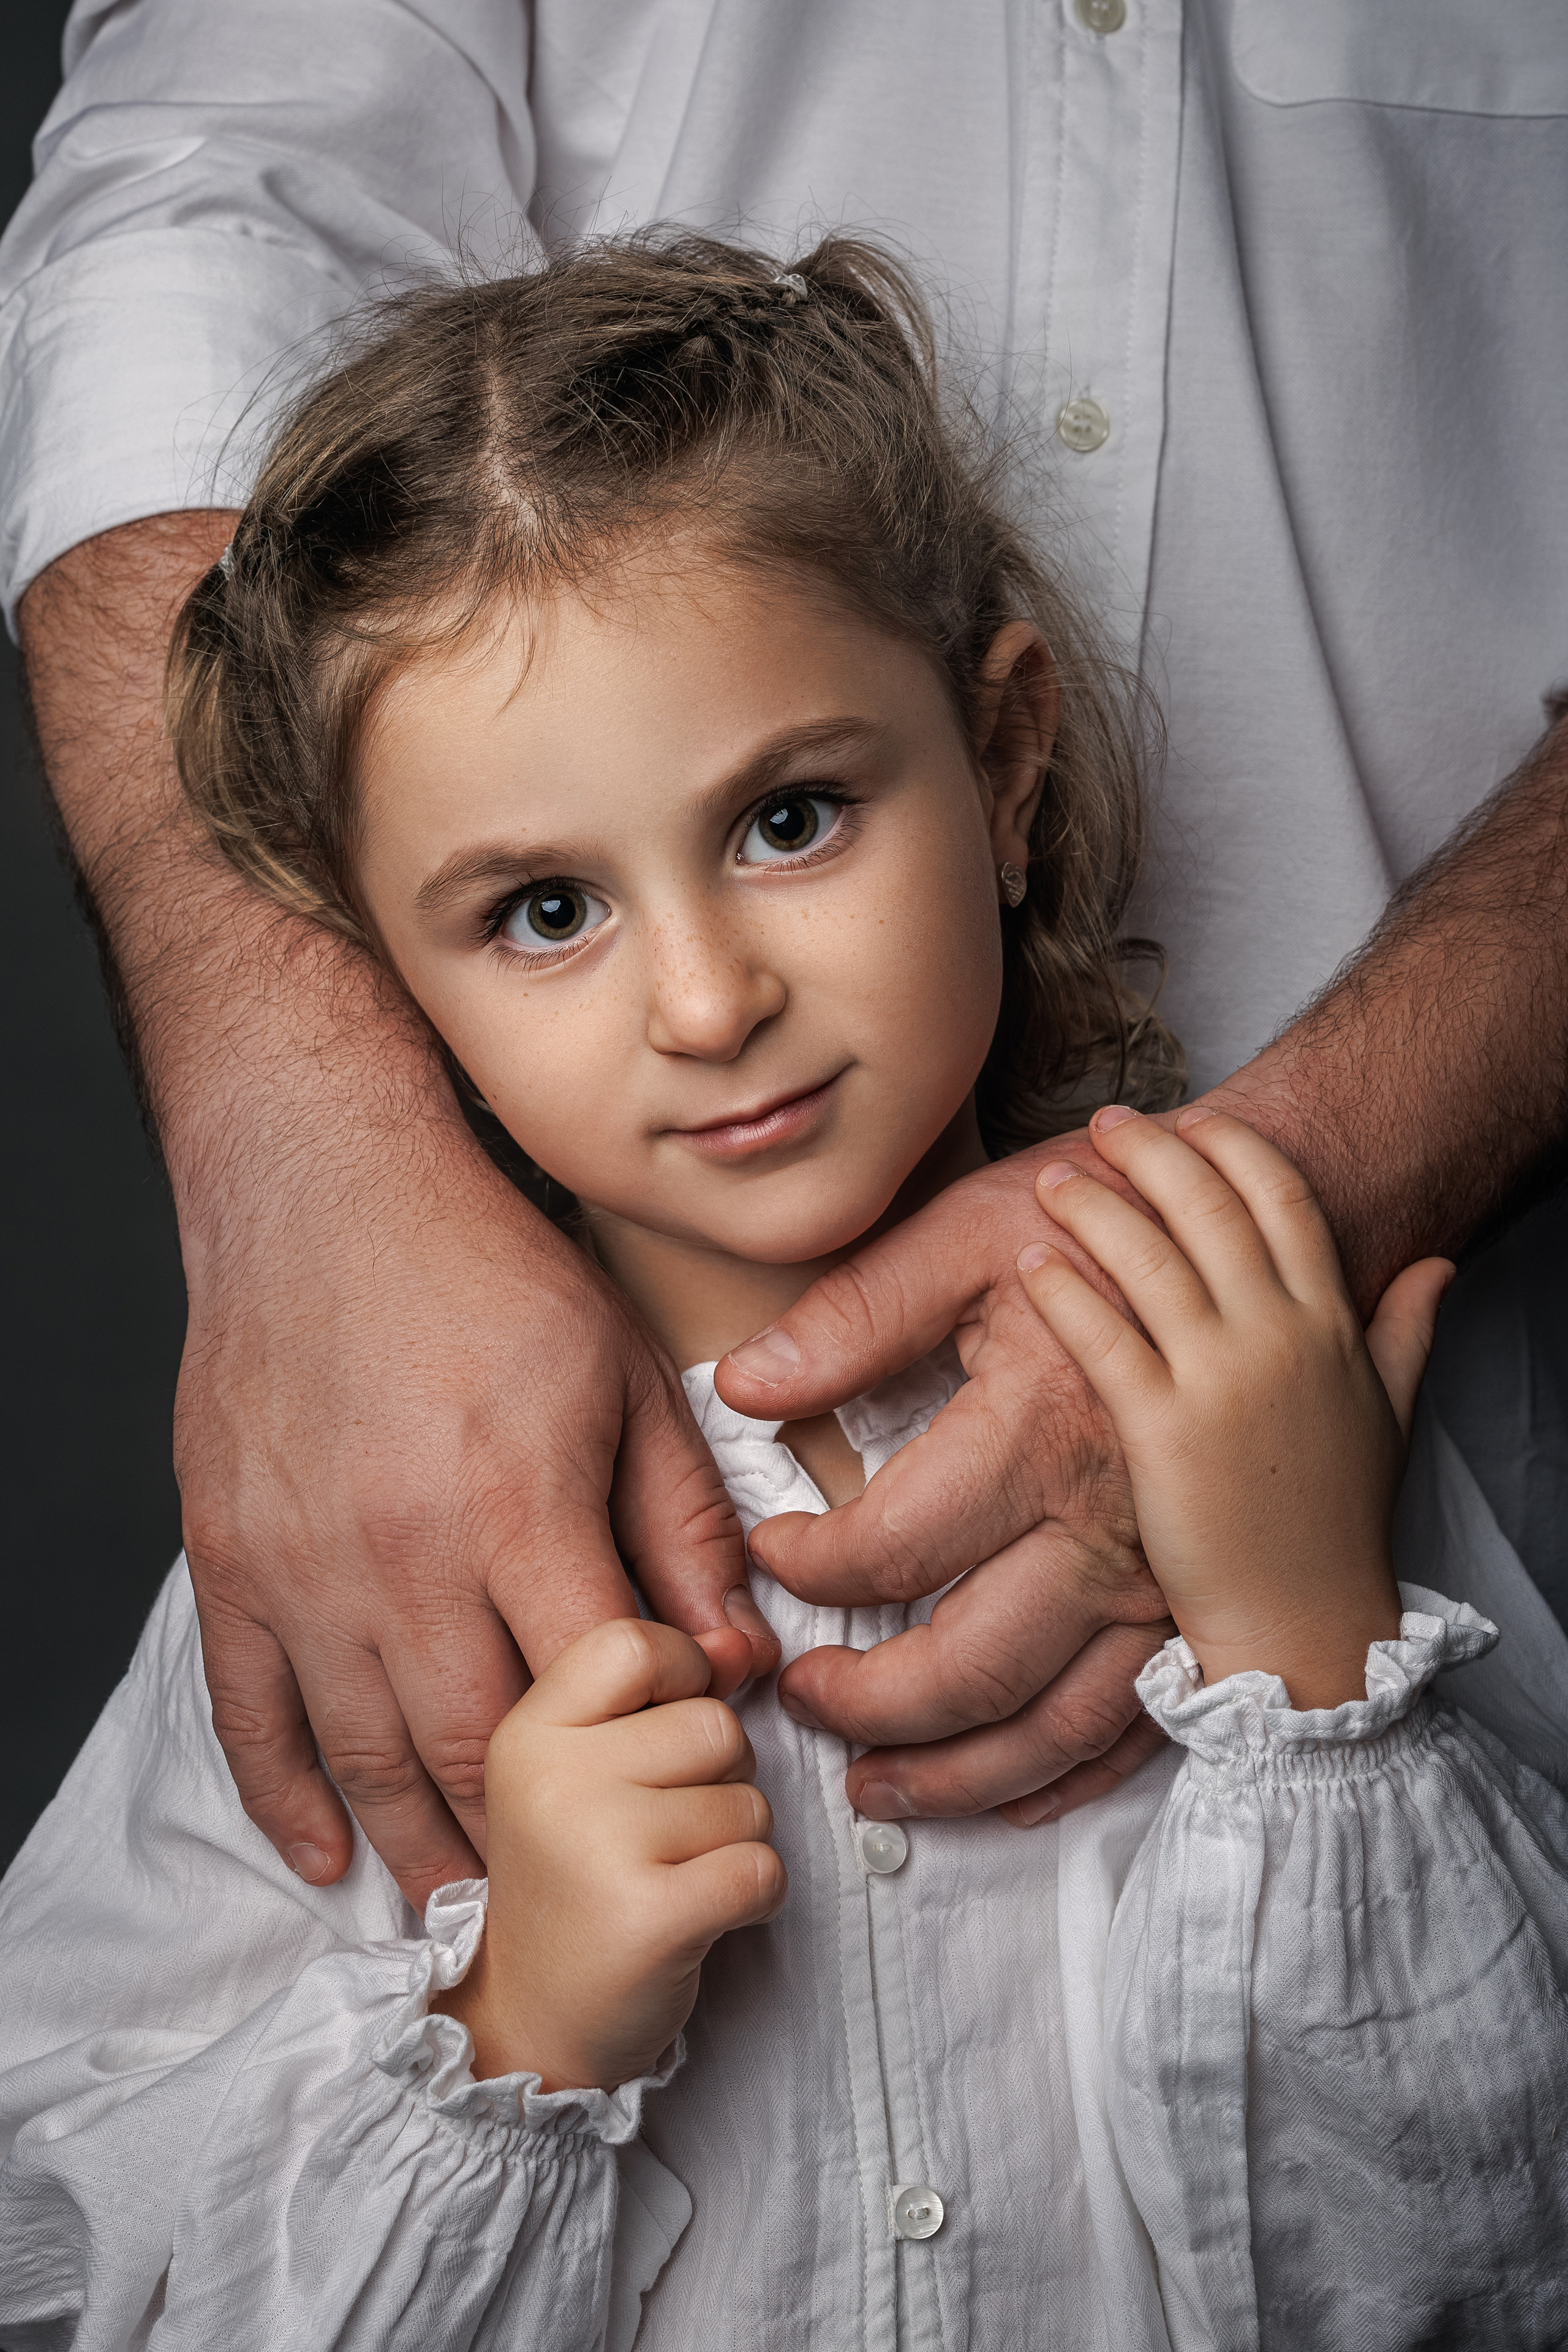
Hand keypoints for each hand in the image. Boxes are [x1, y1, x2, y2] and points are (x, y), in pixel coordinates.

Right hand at [178, 1101, 780, 1907]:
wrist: (324, 1195)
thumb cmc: (488, 1275)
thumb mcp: (625, 1376)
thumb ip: (684, 1522)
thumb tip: (737, 1652)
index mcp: (514, 1505)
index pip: (597, 1683)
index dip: (651, 1741)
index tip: (679, 1765)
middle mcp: (401, 1557)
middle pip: (480, 1749)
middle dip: (540, 1835)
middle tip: (581, 1884)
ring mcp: (303, 1569)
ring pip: (366, 1758)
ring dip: (423, 1850)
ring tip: (471, 1910)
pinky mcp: (230, 1563)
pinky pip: (249, 1716)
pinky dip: (286, 1800)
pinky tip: (327, 1858)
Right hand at [435, 1620, 784, 2088]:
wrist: (531, 2023)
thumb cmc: (576, 1879)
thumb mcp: (585, 1767)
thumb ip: (659, 1694)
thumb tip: (740, 1643)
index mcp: (529, 1732)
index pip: (634, 1642)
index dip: (681, 1674)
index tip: (667, 1729)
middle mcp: (554, 1780)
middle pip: (714, 1724)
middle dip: (719, 1778)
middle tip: (664, 1833)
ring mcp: (599, 1848)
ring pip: (749, 1800)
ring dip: (734, 1843)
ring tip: (672, 1878)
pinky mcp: (652, 1919)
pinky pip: (762, 1869)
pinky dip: (756, 1897)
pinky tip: (703, 1916)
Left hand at [716, 1137, 1174, 1826]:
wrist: (1251, 1235)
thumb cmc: (1110, 1227)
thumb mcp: (970, 1234)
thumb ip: (854, 1317)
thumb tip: (745, 1386)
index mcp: (1039, 1435)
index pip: (892, 1548)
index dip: (810, 1569)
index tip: (774, 1553)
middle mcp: (1109, 1528)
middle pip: (969, 1667)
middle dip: (867, 1704)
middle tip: (802, 1698)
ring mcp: (1164, 1579)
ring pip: (1052, 1723)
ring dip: (955, 1773)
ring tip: (877, 1782)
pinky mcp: (1200, 1602)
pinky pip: (1136, 1723)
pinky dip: (1066, 1775)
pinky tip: (1004, 1791)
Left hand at [1016, 1106, 1452, 1705]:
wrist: (1307, 1624)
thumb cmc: (1336, 1521)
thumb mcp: (1387, 1413)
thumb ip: (1405, 1329)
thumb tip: (1436, 1263)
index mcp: (1331, 1325)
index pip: (1284, 1199)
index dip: (1233, 1148)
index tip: (1190, 1117)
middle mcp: (1278, 1339)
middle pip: (1210, 1208)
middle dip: (1153, 1153)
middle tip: (1106, 1124)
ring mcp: (1221, 1382)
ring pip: (1151, 1259)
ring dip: (1097, 1207)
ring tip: (1054, 1180)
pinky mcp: (1162, 1432)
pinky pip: (1104, 1338)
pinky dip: (1063, 1291)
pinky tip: (1031, 1263)